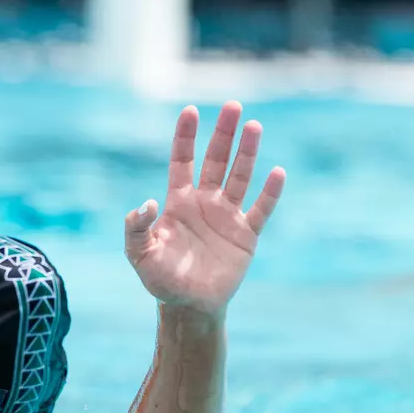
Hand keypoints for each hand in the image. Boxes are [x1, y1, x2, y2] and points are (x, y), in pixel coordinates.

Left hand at [124, 102, 285, 316]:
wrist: (189, 306)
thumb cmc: (161, 279)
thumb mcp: (140, 254)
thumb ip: (136, 228)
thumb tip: (146, 202)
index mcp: (178, 202)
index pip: (182, 160)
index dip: (186, 136)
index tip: (190, 110)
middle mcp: (205, 202)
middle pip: (216, 160)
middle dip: (223, 133)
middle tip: (233, 106)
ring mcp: (227, 216)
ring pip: (240, 176)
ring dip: (247, 153)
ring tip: (254, 126)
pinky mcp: (246, 235)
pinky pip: (261, 209)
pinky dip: (269, 193)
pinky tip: (277, 172)